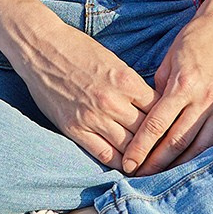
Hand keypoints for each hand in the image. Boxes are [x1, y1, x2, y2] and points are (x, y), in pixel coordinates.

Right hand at [12, 16, 157, 168]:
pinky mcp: (75, 128)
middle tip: (168, 153)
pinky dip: (119, 163)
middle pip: (147, 132)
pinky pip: (104, 154)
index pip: (159, 110)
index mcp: (126, 81)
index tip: (171, 130)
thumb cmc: (78, 48)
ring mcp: (93, 117)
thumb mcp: (113, 60)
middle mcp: (112, 101)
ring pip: (129, 147)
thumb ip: (131, 85)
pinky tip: (127, 166)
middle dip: (158, 143)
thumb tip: (152, 105)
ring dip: (141, 157)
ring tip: (152, 164)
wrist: (40, 47)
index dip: (167, 121)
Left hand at [117, 0, 212, 174]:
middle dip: (157, 163)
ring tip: (163, 178)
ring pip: (201, 147)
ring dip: (180, 166)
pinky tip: (191, 166)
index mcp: (183, 85)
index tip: (129, 164)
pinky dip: (205, 156)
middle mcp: (205, 99)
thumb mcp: (168, 60)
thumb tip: (149, 117)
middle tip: (140, 177)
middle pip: (178, 141)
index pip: (157, 124)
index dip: (142, 147)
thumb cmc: (194, 40)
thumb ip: (158, 91)